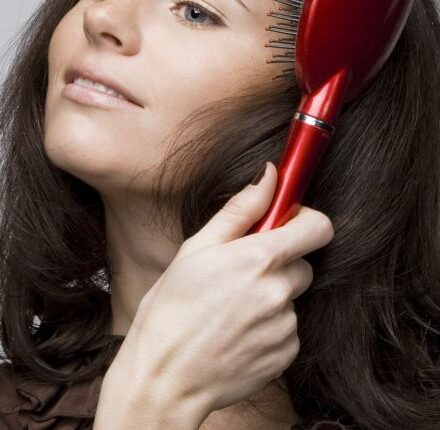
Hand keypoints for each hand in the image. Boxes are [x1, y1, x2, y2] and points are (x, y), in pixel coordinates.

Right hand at [101, 161, 334, 426]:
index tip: (287, 225)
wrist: (165, 377)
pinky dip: (270, 326)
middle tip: (241, 275)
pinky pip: (289, 328)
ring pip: (292, 298)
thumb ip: (240, 210)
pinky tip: (239, 332)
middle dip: (279, 264)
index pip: (318, 227)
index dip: (306, 221)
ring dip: (272, 297)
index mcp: (258, 259)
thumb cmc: (171, 309)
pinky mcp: (286, 353)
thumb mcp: (196, 249)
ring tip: (233, 310)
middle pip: (303, 264)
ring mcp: (285, 326)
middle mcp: (279, 292)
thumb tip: (269, 176)